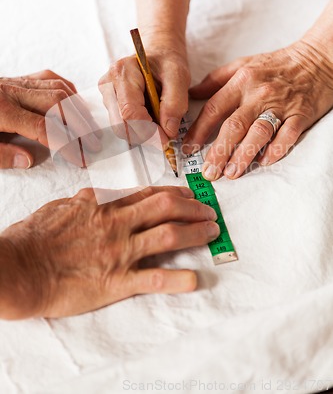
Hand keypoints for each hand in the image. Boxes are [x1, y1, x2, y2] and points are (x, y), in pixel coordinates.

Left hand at [0, 70, 99, 168]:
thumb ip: (2, 156)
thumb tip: (30, 160)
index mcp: (2, 111)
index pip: (43, 128)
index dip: (65, 144)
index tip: (80, 158)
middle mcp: (13, 92)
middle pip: (57, 105)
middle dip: (80, 126)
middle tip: (93, 145)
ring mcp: (17, 82)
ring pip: (57, 89)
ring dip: (78, 109)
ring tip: (90, 128)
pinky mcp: (18, 78)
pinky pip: (48, 79)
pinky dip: (67, 89)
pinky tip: (76, 103)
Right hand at [0, 186, 218, 318]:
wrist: (19, 267)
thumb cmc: (34, 236)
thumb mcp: (61, 207)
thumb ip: (87, 202)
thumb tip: (98, 198)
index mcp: (103, 203)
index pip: (147, 193)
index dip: (174, 192)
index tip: (189, 194)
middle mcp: (116, 222)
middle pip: (166, 207)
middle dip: (193, 207)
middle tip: (209, 211)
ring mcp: (119, 250)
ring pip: (168, 236)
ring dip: (195, 233)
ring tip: (212, 232)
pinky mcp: (116, 281)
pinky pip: (154, 279)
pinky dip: (178, 280)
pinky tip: (195, 280)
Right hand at [100, 43, 189, 139]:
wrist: (157, 53)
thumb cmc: (166, 61)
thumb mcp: (179, 76)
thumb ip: (175, 103)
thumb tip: (168, 130)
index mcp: (122, 72)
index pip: (130, 113)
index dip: (149, 131)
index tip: (166, 138)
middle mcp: (108, 84)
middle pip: (121, 125)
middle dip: (145, 135)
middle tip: (165, 133)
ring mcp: (106, 95)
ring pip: (121, 128)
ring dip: (142, 132)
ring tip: (159, 119)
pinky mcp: (110, 104)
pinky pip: (122, 125)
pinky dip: (139, 128)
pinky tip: (150, 117)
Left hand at [183, 40, 332, 179]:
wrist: (318, 59)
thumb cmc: (276, 64)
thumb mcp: (243, 64)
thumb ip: (215, 80)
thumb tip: (191, 94)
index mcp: (242, 80)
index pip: (214, 109)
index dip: (198, 130)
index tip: (188, 148)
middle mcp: (259, 94)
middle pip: (234, 126)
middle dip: (218, 151)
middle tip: (209, 172)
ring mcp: (281, 105)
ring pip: (258, 133)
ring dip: (243, 156)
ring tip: (231, 173)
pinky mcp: (301, 115)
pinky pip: (287, 135)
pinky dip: (275, 150)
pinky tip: (263, 162)